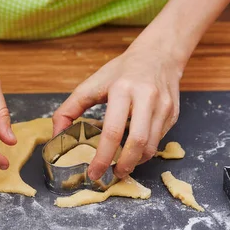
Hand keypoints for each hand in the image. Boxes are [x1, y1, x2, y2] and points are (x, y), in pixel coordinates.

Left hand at [52, 39, 181, 179]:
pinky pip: (159, 140)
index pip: (113, 131)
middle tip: (112, 175)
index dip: (103, 157)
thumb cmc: (122, 71)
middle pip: (137, 142)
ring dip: (135, 162)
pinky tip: (134, 150)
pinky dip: (145, 151)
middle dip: (124, 165)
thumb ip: (70, 109)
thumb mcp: (92, 83)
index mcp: (122, 89)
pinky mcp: (173, 113)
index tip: (94, 172)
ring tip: (122, 166)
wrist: (159, 54)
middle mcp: (146, 97)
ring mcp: (163, 106)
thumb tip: (56, 136)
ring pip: (151, 146)